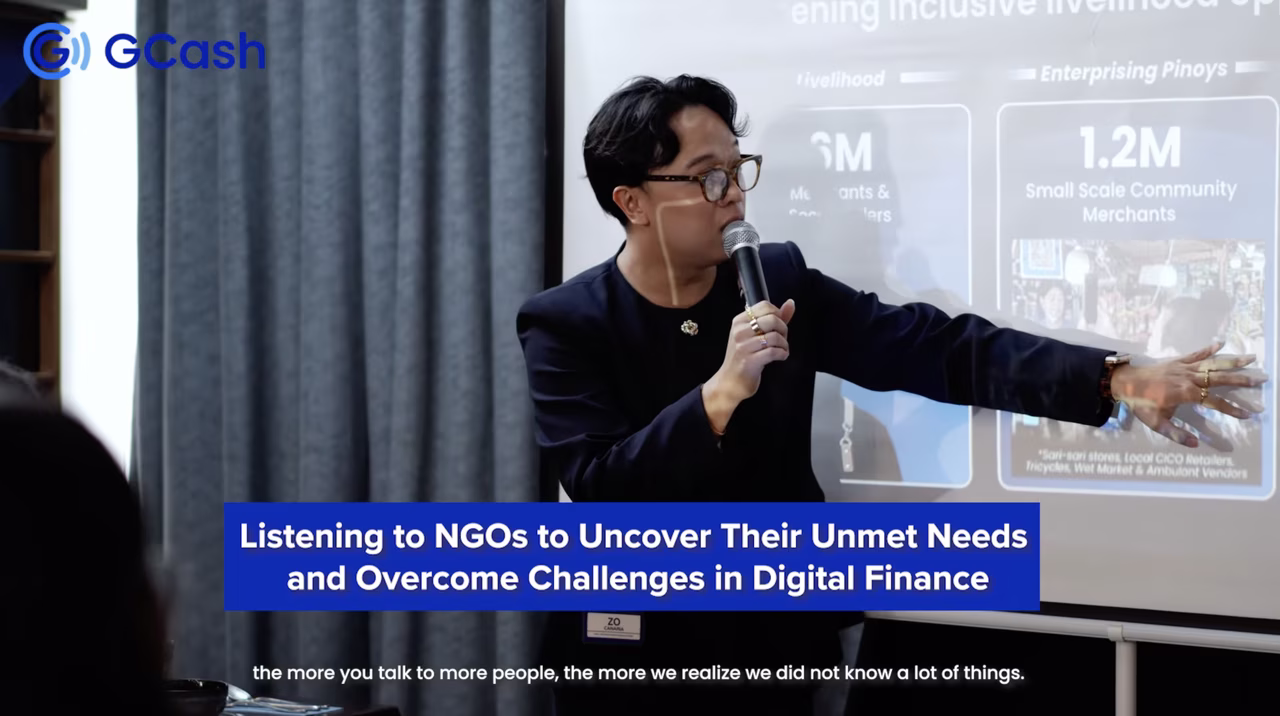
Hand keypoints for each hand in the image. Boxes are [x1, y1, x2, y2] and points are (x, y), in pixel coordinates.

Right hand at [702, 299, 795, 432]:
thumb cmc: (744, 357)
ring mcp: (743, 346)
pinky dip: (782, 354)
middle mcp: (739, 331)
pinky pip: (774, 352)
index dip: (778, 315)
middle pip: (772, 319)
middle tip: (781, 340)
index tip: (777, 327)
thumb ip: (775, 318)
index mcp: (739, 321)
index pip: (765, 306)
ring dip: (784, 345)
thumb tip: (790, 303)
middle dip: (783, 330)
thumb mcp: (755, 334)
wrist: (730, 382)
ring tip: (781, 350)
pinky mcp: (749, 360)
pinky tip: (780, 357)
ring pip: (774, 336)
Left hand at [1111, 341, 1268, 447]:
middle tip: (1262, 379)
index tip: (1247, 414)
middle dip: (1242, 379)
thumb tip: (1196, 444)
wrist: (1125, 382)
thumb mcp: (1156, 423)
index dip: (1231, 408)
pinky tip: (1221, 342)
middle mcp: (1188, 378)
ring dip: (1232, 361)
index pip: (1214, 401)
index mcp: (1185, 393)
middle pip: (1219, 378)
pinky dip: (1208, 348)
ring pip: (1212, 364)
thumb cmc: (1140, 404)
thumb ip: (1176, 434)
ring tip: (1252, 358)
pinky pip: (1195, 354)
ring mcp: (1183, 368)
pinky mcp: (1177, 361)